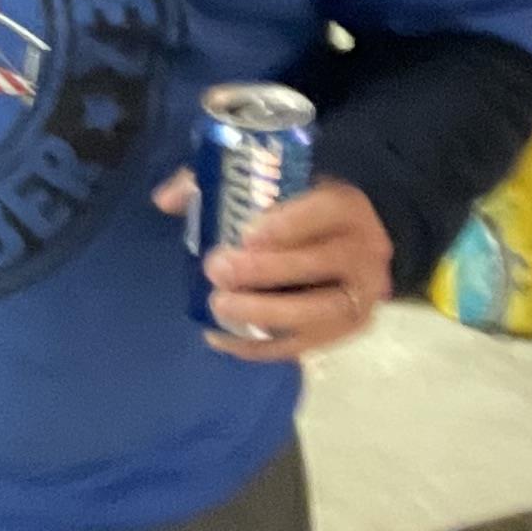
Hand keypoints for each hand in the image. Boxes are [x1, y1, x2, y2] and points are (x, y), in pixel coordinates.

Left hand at [156, 173, 392, 363]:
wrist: (343, 243)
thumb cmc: (297, 208)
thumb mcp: (267, 184)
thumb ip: (218, 184)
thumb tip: (165, 199)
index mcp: (348, 207)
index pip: (329, 211)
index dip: (289, 224)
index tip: (246, 235)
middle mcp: (366, 252)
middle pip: (324, 264)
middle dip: (266, 271)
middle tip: (216, 270)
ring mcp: (360, 297)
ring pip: (320, 312)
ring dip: (265, 313)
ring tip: (219, 307)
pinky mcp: (345, 332)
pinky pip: (304, 345)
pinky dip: (259, 346)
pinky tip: (220, 337)